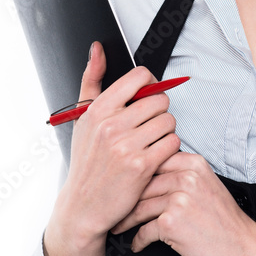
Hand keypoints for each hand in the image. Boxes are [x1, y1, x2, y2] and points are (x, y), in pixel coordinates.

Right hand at [43, 42, 182, 255]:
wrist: (83, 207)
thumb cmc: (86, 162)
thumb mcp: (82, 119)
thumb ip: (92, 80)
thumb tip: (97, 48)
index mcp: (98, 109)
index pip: (140, 77)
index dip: (150, 85)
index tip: (147, 96)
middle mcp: (111, 125)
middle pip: (160, 99)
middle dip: (158, 112)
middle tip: (147, 127)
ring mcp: (126, 145)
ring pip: (169, 121)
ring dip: (165, 132)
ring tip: (149, 143)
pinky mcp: (142, 166)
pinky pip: (172, 143)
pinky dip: (168, 149)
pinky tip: (154, 157)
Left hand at [110, 150, 255, 255]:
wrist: (245, 249)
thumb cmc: (226, 222)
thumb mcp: (207, 186)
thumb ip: (182, 175)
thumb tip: (147, 175)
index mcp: (194, 163)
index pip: (152, 161)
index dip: (134, 175)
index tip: (121, 185)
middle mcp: (187, 177)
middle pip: (142, 183)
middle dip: (125, 199)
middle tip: (113, 208)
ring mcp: (179, 199)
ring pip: (139, 206)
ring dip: (126, 220)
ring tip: (118, 227)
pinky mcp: (172, 222)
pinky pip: (144, 230)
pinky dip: (138, 240)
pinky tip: (138, 244)